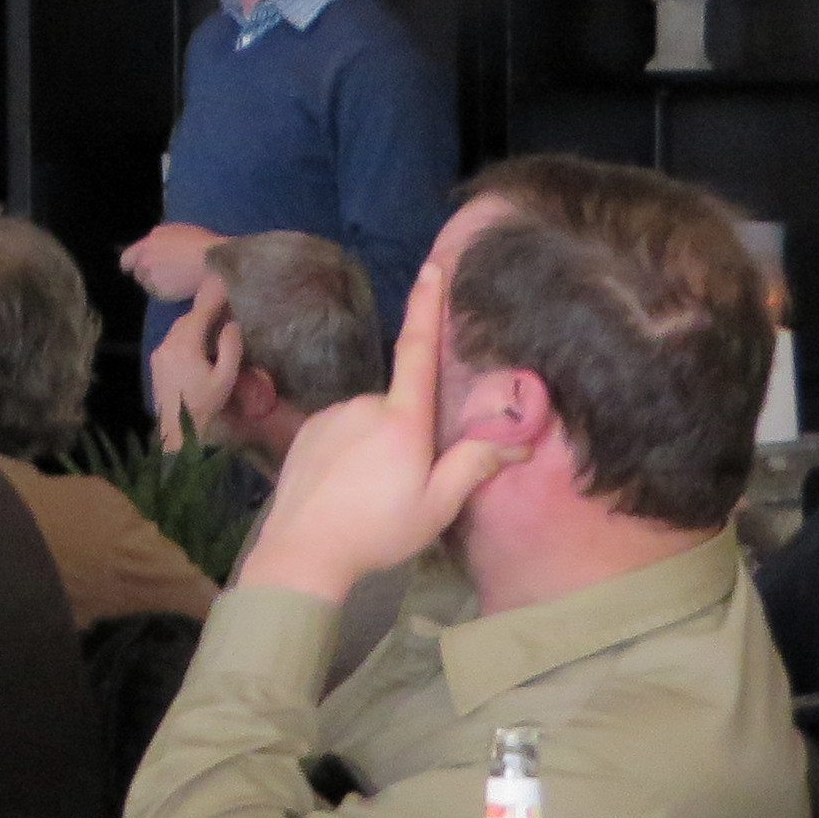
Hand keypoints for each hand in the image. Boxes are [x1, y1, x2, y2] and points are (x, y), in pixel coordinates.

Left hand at [120, 223, 223, 302]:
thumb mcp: (176, 232)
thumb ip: (158, 242)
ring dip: (158, 286)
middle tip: (166, 275)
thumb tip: (153, 249)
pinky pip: (161, 295)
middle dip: (148, 276)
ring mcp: (152, 278)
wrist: (215, 263)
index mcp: (147, 243)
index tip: (140, 268)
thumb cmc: (203, 243)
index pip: (126, 260)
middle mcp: (144, 261)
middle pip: (138, 274)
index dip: (133, 265)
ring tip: (178, 282)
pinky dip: (169, 294)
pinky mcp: (162, 294)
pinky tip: (183, 289)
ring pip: (149, 286)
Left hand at [151, 277, 241, 443]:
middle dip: (203, 311)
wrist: (176, 426)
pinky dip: (185, 334)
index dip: (212, 300)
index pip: (199, 314)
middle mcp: (167, 344)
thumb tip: (232, 324)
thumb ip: (230, 347)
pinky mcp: (156, 361)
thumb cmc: (205, 402)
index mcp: (185, 345)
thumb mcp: (225, 377)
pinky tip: (198, 341)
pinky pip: (172, 340)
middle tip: (222, 305)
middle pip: (186, 319)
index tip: (223, 286)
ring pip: (177, 329)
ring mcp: (158, 353)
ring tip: (213, 321)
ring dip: (194, 323)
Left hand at [234, 261, 524, 605]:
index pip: (418, 350)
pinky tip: (348, 491)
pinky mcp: (306, 432)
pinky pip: (343, 433)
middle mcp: (363, 405)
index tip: (432, 266)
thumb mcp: (437, 504)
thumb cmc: (376, 530)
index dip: (426, 306)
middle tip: (404, 488)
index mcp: (401, 419)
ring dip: (379, 449)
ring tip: (372, 497)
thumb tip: (518, 441)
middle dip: (411, 438)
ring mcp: (330, 416)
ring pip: (371, 423)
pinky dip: (352, 455)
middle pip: (402, 408)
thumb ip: (474, 466)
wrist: (301, 551)